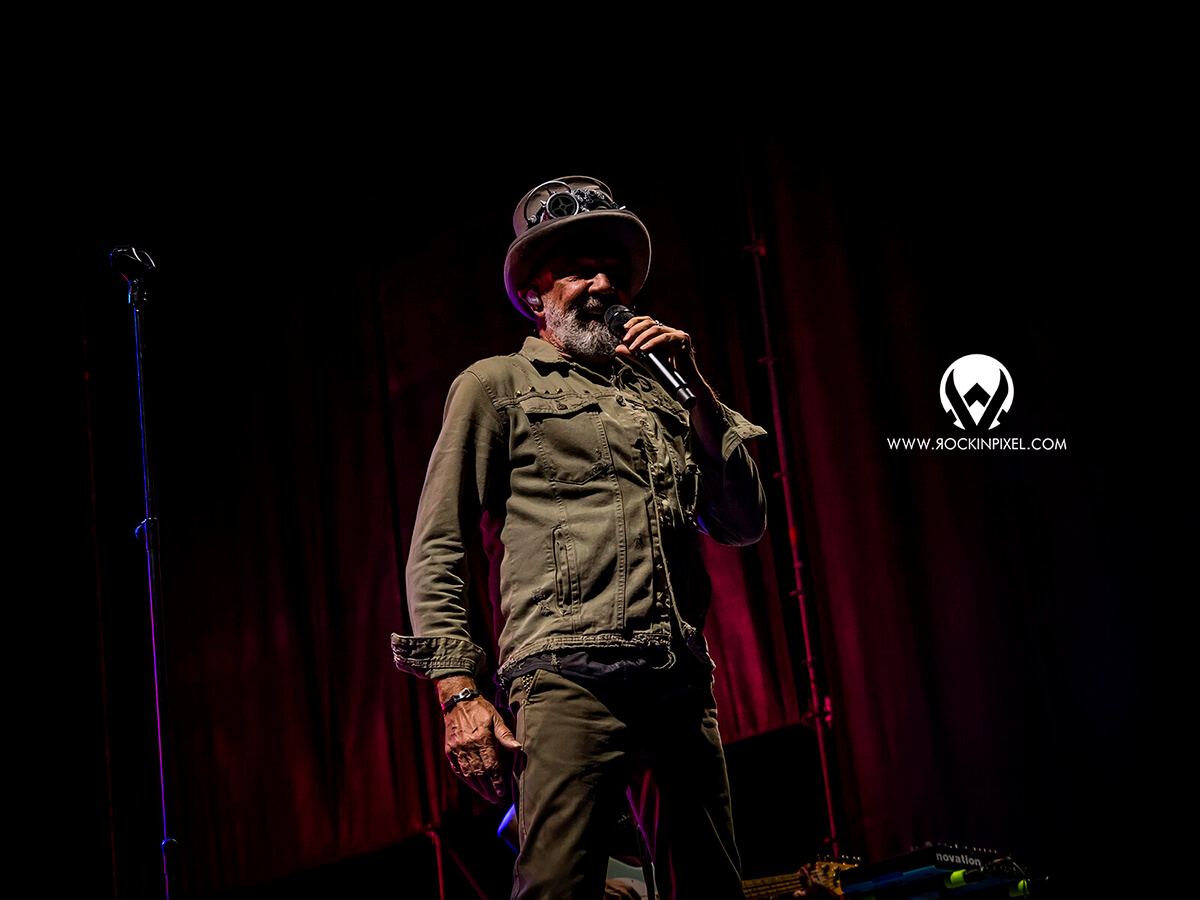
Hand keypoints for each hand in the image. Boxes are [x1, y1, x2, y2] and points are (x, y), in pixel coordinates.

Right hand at [438, 679, 520, 802]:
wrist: (457, 701)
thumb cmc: (480, 709)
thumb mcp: (496, 718)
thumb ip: (505, 735)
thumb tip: (518, 749)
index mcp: (481, 739)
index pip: (491, 766)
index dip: (496, 781)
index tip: (501, 791)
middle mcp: (468, 746)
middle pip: (479, 773)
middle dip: (488, 788)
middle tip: (495, 799)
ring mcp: (457, 749)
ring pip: (468, 773)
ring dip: (477, 787)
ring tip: (486, 795)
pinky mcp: (449, 750)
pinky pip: (457, 769)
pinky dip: (465, 779)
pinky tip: (472, 785)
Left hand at [615, 315, 695, 374]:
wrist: (687, 382)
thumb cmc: (669, 372)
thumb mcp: (647, 361)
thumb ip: (634, 354)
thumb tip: (619, 348)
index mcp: (663, 334)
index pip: (648, 322)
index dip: (636, 322)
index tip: (625, 328)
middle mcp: (671, 332)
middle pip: (651, 323)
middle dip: (636, 330)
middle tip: (626, 339)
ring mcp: (678, 335)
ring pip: (657, 329)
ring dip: (642, 337)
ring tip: (633, 347)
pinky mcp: (683, 340)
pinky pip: (666, 338)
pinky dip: (653, 343)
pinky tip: (644, 348)